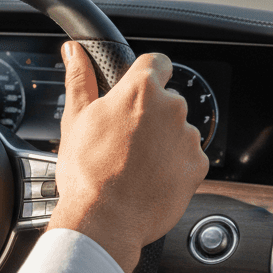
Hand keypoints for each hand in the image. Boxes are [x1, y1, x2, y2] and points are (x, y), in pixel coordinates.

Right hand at [47, 42, 207, 272]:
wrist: (105, 221)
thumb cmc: (87, 173)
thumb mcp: (75, 120)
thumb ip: (80, 79)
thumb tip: (75, 51)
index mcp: (140, 90)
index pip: (157, 62)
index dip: (146, 73)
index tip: (136, 88)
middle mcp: (171, 108)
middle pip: (166, 100)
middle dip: (149, 114)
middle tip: (124, 138)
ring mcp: (188, 138)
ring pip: (177, 130)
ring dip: (162, 141)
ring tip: (134, 164)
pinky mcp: (198, 166)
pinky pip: (188, 157)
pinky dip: (173, 165)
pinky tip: (149, 178)